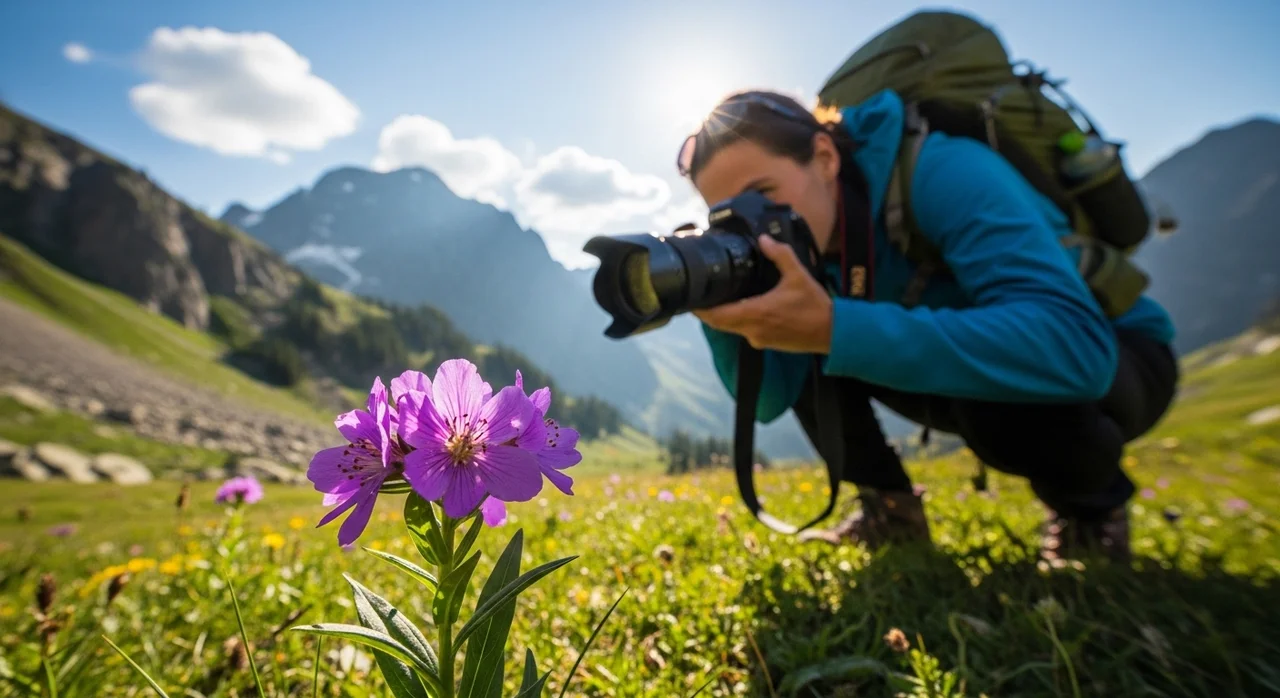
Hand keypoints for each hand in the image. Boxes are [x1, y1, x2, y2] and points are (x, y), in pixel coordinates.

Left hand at [693, 235, 833, 353]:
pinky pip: (744, 332)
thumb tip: (763, 239)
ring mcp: (758, 339)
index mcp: (756, 312)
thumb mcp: (798, 275)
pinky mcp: (766, 343)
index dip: (700, 310)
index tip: (690, 300)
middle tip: (699, 297)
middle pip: (719, 324)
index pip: (717, 316)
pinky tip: (740, 308)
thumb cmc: (814, 305)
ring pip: (731, 328)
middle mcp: (752, 329)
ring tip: (718, 299)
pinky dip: (737, 321)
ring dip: (723, 316)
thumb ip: (780, 255)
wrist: (832, 333)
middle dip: (708, 312)